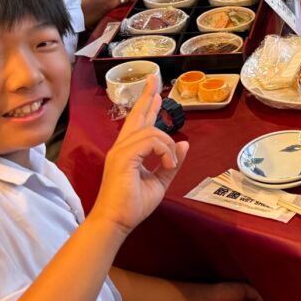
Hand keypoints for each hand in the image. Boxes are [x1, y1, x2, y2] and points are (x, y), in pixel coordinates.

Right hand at [91, 78, 188, 235]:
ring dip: (167, 145)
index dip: (148, 106)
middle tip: (154, 78)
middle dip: (147, 96)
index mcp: (129, 151)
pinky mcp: (123, 157)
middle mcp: (122, 147)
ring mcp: (120, 150)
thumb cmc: (133, 205)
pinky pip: (151, 141)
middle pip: (136, 115)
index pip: (139, 123)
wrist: (117, 221)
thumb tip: (184, 143)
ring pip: (152, 131)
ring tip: (169, 162)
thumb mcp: (160, 181)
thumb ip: (171, 162)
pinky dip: (164, 151)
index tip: (156, 93)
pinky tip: (167, 163)